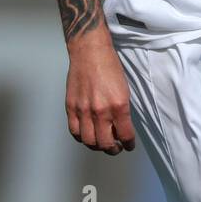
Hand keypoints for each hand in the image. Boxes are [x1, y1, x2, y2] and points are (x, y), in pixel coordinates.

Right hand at [65, 33, 136, 155]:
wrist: (90, 52)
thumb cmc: (110, 68)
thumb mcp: (125, 89)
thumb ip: (122, 111)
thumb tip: (120, 129)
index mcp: (119, 105)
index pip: (125, 135)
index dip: (128, 144)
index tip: (129, 145)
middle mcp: (101, 110)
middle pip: (105, 144)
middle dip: (113, 149)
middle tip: (116, 147)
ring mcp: (84, 110)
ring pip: (89, 141)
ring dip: (97, 146)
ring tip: (102, 142)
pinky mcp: (71, 107)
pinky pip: (75, 131)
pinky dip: (81, 137)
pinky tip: (87, 134)